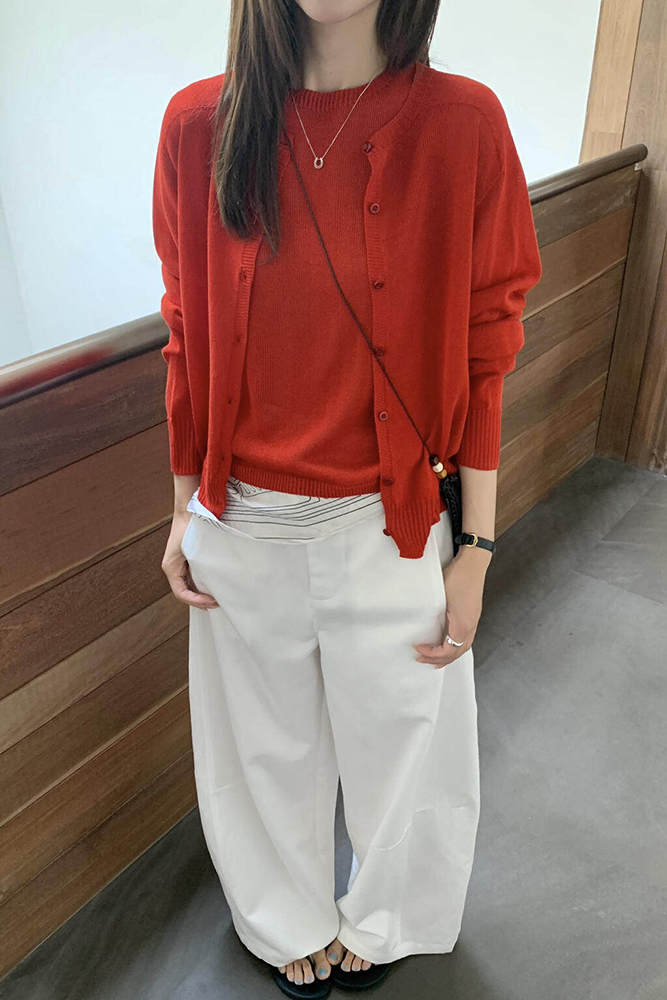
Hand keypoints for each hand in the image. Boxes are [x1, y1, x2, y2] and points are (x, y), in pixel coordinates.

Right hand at [162, 512, 218, 609]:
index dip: (196, 601)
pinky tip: (214, 584)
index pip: (181, 593)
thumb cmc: (189, 526)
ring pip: (189, 586)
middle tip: (217, 603)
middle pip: (185, 592)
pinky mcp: (186, 560)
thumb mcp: (194, 548)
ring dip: (201, 593)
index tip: (211, 602)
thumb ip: (201, 565)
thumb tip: (216, 580)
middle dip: (200, 601)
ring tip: (217, 597)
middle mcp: (173, 568)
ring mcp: (179, 565)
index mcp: (171, 567)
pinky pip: (193, 577)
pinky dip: (203, 584)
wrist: (189, 510)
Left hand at [413, 547, 488, 666]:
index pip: (447, 650)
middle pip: (457, 653)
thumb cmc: (458, 577)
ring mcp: (473, 621)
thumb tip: (423, 627)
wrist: (473, 564)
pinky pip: (465, 639)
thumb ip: (434, 615)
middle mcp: (470, 627)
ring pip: (463, 647)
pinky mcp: (472, 616)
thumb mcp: (441, 597)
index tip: (418, 648)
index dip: (431, 653)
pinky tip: (447, 643)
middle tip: (423, 660)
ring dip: (449, 656)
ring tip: (436, 659)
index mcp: (462, 626)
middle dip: (439, 660)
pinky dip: (454, 646)